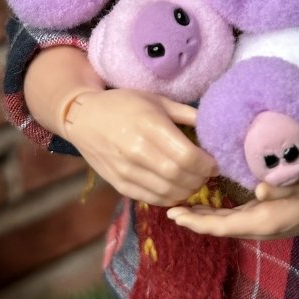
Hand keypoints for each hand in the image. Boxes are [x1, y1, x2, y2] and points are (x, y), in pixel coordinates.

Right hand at [63, 88, 217, 205]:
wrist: (84, 118)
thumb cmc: (124, 104)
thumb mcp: (157, 100)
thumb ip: (185, 114)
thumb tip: (213, 125)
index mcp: (150, 126)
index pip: (186, 155)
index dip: (206, 163)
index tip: (214, 162)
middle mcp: (137, 151)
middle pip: (179, 176)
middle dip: (200, 178)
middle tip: (207, 173)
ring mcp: (126, 170)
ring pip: (166, 192)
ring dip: (187, 191)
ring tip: (194, 181)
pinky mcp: (118, 184)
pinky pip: (150, 198)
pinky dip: (169, 198)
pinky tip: (176, 190)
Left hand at [167, 163, 298, 239]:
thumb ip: (280, 189)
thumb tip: (258, 190)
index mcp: (264, 221)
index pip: (222, 226)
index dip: (197, 223)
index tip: (175, 215)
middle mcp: (260, 226)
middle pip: (220, 227)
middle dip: (194, 221)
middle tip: (169, 210)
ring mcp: (264, 223)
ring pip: (226, 223)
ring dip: (205, 218)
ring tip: (184, 208)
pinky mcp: (268, 216)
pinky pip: (237, 218)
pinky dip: (219, 214)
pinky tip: (211, 205)